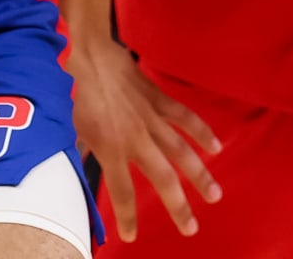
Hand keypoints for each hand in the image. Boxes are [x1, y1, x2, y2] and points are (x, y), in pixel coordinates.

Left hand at [71, 40, 220, 241]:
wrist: (93, 57)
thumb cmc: (81, 94)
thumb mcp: (76, 129)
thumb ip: (85, 152)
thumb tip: (85, 165)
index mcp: (110, 148)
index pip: (121, 191)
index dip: (127, 216)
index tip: (131, 236)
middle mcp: (135, 139)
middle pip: (162, 180)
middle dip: (178, 207)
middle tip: (191, 228)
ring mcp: (151, 120)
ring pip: (181, 153)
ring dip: (200, 176)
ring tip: (215, 196)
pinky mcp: (160, 101)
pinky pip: (186, 118)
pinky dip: (203, 132)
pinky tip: (217, 148)